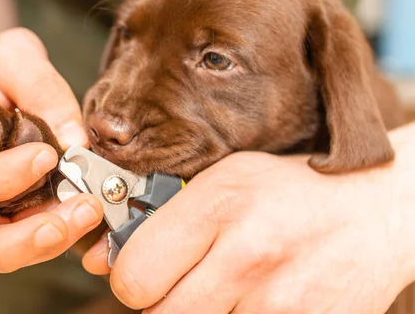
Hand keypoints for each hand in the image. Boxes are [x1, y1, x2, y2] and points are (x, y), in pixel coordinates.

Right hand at [0, 28, 103, 272]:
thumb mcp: (12, 54)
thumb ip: (41, 86)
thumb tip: (76, 142)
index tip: (45, 158)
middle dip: (8, 244)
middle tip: (63, 223)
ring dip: (40, 245)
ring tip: (86, 213)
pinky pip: (19, 242)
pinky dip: (54, 235)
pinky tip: (83, 210)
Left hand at [83, 125, 414, 312]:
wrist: (377, 210)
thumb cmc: (292, 191)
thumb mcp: (226, 179)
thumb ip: (165, 214)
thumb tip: (103, 261)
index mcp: (220, 203)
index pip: (134, 273)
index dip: (130, 277)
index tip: (143, 271)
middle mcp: (247, 255)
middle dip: (160, 303)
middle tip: (180, 284)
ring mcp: (278, 302)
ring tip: (218, 290)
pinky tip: (247, 302)